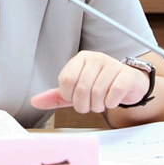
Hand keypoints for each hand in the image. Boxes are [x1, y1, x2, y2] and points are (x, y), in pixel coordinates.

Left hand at [31, 51, 149, 114]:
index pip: (66, 80)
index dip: (69, 96)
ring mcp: (112, 65)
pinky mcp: (127, 75)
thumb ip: (57, 96)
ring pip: (98, 92)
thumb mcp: (76, 91)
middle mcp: (96, 58)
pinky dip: (111, 103)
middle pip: (81, 88)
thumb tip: (34, 102)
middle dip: (83, 105)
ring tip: (100, 104)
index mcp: (81, 59)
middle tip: (89, 106)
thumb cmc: (100, 85)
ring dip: (98, 106)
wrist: (128, 84)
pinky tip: (111, 101)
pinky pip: (114, 93)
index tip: (74, 98)